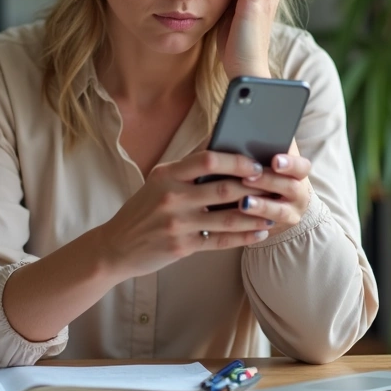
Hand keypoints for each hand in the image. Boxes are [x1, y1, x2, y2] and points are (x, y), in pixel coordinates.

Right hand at [96, 151, 273, 279]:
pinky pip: (221, 241)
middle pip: (223, 188)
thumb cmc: (144, 209)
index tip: (255, 163)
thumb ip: (188, 167)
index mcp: (167, 174)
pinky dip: (244, 237)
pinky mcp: (182, 246)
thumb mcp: (158, 181)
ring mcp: (177, 223)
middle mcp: (172, 197)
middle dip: (254, 188)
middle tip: (274, 186)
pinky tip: (259, 233)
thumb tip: (222, 144)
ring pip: (228, 217)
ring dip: (255, 214)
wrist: (116, 245)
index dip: (236, 160)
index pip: (207, 159)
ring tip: (273, 211)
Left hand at [238, 152, 312, 239]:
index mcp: (297, 170)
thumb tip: (235, 129)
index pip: (301, 165)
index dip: (290, 163)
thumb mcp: (267, 157)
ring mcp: (290, 212)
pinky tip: (240, 217)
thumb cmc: (265, 170)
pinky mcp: (276, 228)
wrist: (280, 202)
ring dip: (260, 205)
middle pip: (290, 187)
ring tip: (243, 202)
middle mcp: (298, 191)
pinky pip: (267, 227)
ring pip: (278, 211)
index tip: (274, 160)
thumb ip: (260, 144)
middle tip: (248, 177)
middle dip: (269, 181)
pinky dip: (254, 222)